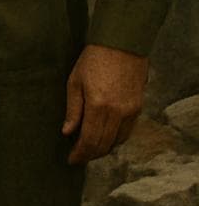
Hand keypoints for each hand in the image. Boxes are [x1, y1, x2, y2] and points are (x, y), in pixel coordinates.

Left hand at [63, 44, 147, 163]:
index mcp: (98, 106)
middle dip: (90, 154)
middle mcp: (117, 113)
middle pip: (104, 144)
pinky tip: (105, 138)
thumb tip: (67, 132)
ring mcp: (130, 111)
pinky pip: (127, 132)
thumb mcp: (74, 82)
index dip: (80, 153)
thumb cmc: (92, 61)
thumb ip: (73, 110)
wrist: (121, 45)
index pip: (89, 139)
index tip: (71, 160)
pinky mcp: (138, 108)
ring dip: (103, 149)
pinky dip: (115, 139)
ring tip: (89, 150)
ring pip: (117, 141)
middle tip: (78, 158)